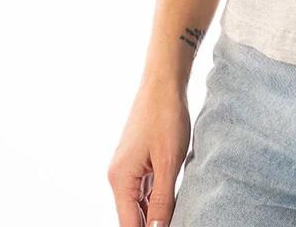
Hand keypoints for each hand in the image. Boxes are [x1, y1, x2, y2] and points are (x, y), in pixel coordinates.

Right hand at [108, 80, 190, 226]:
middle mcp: (118, 176)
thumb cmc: (166, 117)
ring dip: (154, 214)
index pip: (128, 225)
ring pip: (139, 204)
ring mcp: (127, 168)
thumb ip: (161, 201)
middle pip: (132, 217)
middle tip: (177, 222)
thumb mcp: (169, 162)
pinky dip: (156, 199)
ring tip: (175, 216)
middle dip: (151, 225)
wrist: (163, 82)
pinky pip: (144, 189)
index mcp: (121, 179)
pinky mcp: (137, 161)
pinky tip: (172, 202)